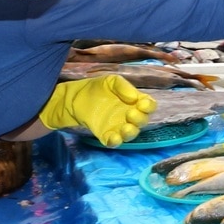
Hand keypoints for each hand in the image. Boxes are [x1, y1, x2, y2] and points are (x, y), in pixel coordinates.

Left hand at [38, 75, 155, 146]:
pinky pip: (115, 142)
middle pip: (143, 121)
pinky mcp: (106, 134)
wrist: (74, 98)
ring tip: (125, 128)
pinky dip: (116, 142)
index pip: (149, 106)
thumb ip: (123, 87)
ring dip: (131, 133)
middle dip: (140, 119)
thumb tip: (134, 98)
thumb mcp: (110, 81)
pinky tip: (113, 137)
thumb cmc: (96, 88)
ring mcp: (119, 126)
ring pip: (132, 134)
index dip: (149, 106)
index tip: (142, 104)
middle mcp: (130, 115)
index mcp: (135, 101)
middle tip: (130, 114)